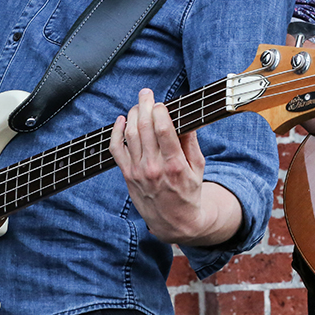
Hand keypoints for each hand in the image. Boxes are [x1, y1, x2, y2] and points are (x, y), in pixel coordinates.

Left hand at [111, 88, 239, 245]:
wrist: (174, 222)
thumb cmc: (189, 192)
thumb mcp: (198, 167)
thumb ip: (191, 142)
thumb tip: (186, 118)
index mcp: (174, 165)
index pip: (163, 130)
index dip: (160, 111)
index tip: (161, 102)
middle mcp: (153, 168)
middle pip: (145, 128)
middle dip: (145, 105)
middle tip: (146, 93)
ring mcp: (138, 172)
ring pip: (130, 135)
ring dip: (132, 115)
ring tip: (138, 105)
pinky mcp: (127, 175)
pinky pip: (116, 149)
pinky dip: (116, 132)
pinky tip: (121, 121)